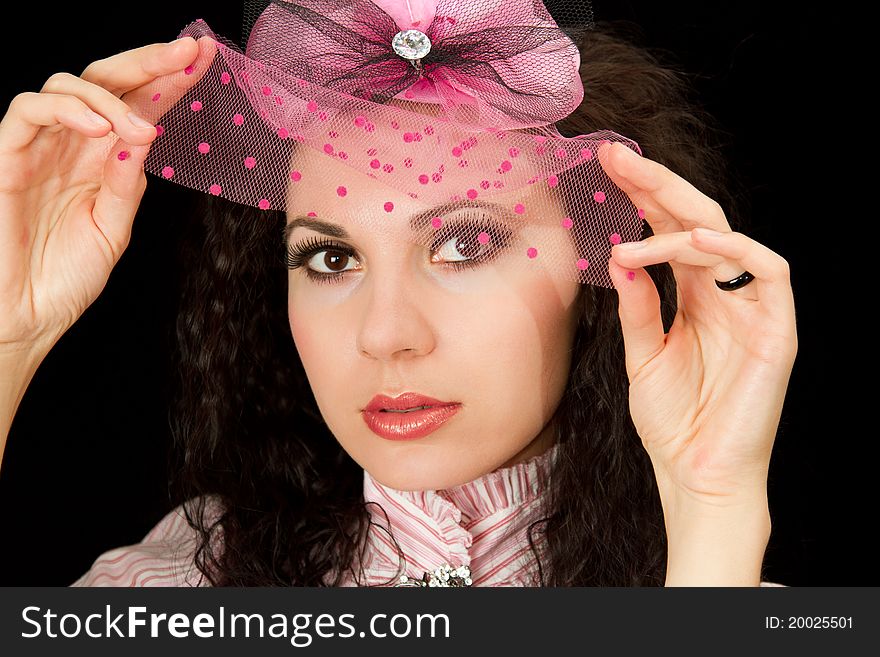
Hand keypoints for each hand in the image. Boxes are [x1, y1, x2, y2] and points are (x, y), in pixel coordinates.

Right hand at [0, 35, 210, 354]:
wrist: (26, 317)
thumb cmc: (66, 277)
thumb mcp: (113, 228)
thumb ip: (126, 183)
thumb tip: (147, 136)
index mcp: (101, 160)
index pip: (138, 106)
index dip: (169, 81)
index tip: (204, 60)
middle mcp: (71, 146)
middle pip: (106, 81)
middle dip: (149, 63)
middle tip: (187, 53)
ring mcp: (38, 148)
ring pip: (66, 85)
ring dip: (112, 96)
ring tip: (141, 126)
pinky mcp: (6, 158)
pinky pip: (27, 112)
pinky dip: (66, 110)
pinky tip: (101, 126)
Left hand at [598, 142, 796, 520]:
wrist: (697, 475)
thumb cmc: (674, 421)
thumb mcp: (643, 356)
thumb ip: (638, 308)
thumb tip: (619, 257)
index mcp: (694, 297)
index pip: (669, 232)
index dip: (641, 197)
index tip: (602, 168)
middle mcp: (724, 294)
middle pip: (696, 221)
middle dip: (657, 185)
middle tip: (615, 156)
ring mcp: (753, 308)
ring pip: (726, 238)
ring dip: (679, 221)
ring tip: (635, 221)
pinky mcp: (778, 329)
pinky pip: (768, 272)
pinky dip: (733, 249)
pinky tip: (693, 240)